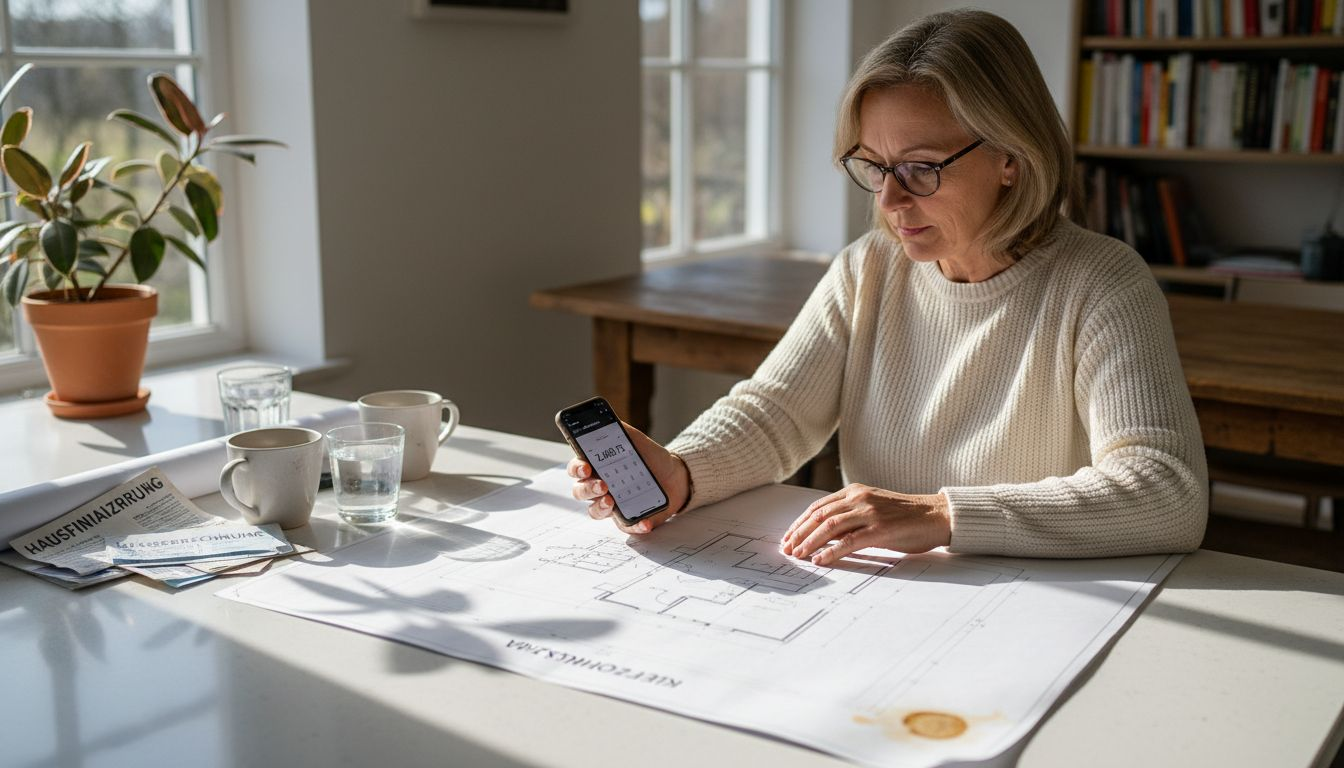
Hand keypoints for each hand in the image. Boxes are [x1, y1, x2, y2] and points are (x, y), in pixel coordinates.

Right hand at [567, 422, 689, 534]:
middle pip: (580, 491)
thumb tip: (604, 419)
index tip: (585, 466)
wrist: (675, 474)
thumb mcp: (634, 439)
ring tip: (611, 501)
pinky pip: (626, 526)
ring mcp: (612, 505)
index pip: (577, 469)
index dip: (577, 468)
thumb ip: (618, 430)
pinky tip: (644, 522)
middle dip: (587, 488)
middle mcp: (600, 487)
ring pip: (595, 511)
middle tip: (602, 484)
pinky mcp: (628, 519)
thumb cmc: (649, 457)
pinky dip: (634, 526)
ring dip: (599, 507)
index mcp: (597, 467)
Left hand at [779, 483, 950, 565]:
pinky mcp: (880, 529)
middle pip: (819, 515)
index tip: (788, 537)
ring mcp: (870, 512)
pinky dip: (831, 551)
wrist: (937, 515)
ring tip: (799, 555)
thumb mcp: (873, 510)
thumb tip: (824, 537)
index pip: (818, 506)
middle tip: (787, 549)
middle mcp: (859, 498)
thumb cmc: (906, 517)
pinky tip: (820, 560)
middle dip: (799, 533)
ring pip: (830, 526)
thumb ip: (850, 518)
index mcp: (855, 491)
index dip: (800, 523)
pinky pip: (849, 541)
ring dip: (810, 542)